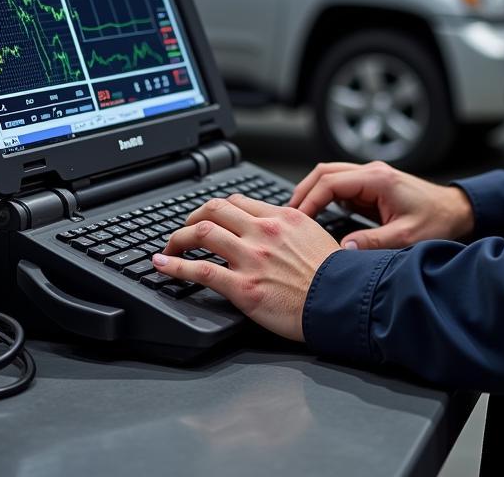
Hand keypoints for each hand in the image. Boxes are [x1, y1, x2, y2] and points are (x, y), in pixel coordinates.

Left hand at [152, 194, 339, 341]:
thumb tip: (276, 227)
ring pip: (202, 232)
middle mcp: (263, 231)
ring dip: (178, 237)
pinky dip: (174, 265)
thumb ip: (290, 228)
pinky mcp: (242, 287)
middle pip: (215, 209)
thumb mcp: (315, 236)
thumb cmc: (334, 275)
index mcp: (282, 217)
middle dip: (193, 217)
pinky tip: (162, 265)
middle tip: (184, 229)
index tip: (209, 217)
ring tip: (169, 246)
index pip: (237, 202)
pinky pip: (200, 270)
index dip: (217, 209)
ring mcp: (251, 258)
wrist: (342, 301)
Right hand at [288, 160, 474, 249]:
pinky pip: (341, 185)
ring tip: (299, 216)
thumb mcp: (406, 237)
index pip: (330, 182)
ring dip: (313, 192)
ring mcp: (371, 177)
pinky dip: (325, 196)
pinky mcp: (372, 185)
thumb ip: (372, 243)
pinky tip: (319, 215)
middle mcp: (372, 172)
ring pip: (330, 175)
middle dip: (304, 192)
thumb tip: (341, 250)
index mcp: (378, 179)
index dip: (310, 200)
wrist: (456, 211)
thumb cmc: (437, 221)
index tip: (297, 219)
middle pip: (324, 172)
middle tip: (289, 216)